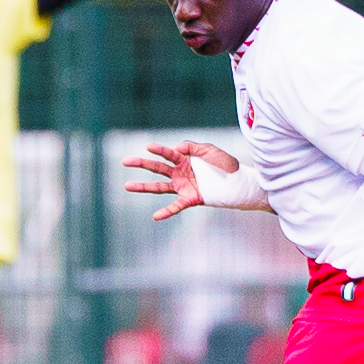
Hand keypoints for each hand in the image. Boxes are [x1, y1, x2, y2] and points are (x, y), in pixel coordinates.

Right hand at [124, 139, 239, 220]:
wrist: (238, 182)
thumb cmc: (226, 165)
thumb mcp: (210, 151)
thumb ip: (193, 147)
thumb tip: (175, 147)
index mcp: (185, 160)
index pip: (168, 154)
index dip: (159, 150)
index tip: (147, 147)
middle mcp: (180, 173)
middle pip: (157, 168)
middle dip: (141, 164)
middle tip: (125, 161)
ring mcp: (183, 187)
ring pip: (159, 187)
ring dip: (143, 187)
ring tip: (127, 186)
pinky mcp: (189, 199)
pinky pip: (175, 206)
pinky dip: (165, 212)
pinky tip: (155, 217)